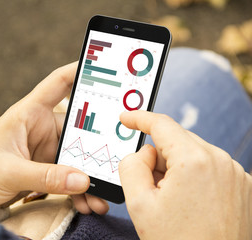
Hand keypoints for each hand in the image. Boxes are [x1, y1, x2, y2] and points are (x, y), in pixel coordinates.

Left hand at [0, 62, 107, 213]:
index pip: (58, 83)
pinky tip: (89, 203)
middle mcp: (42, 128)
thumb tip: (82, 180)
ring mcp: (46, 149)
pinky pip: (70, 176)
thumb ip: (45, 176)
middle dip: (98, 146)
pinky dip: (80, 190)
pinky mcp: (46, 168)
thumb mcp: (9, 171)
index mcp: (30, 113)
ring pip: (78, 157)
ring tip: (102, 197)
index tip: (104, 67)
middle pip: (79, 128)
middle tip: (116, 160)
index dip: (80, 71)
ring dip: (91, 176)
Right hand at [118, 111, 251, 239]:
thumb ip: (131, 166)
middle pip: (177, 141)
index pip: (162, 124)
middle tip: (150, 186)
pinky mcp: (243, 186)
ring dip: (176, 169)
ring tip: (173, 202)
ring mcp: (235, 174)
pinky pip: (210, 168)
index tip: (127, 118)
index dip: (139, 118)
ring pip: (193, 154)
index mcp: (194, 161)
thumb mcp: (139, 204)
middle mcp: (221, 161)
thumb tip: (144, 153)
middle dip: (159, 156)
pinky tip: (190, 203)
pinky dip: (194, 177)